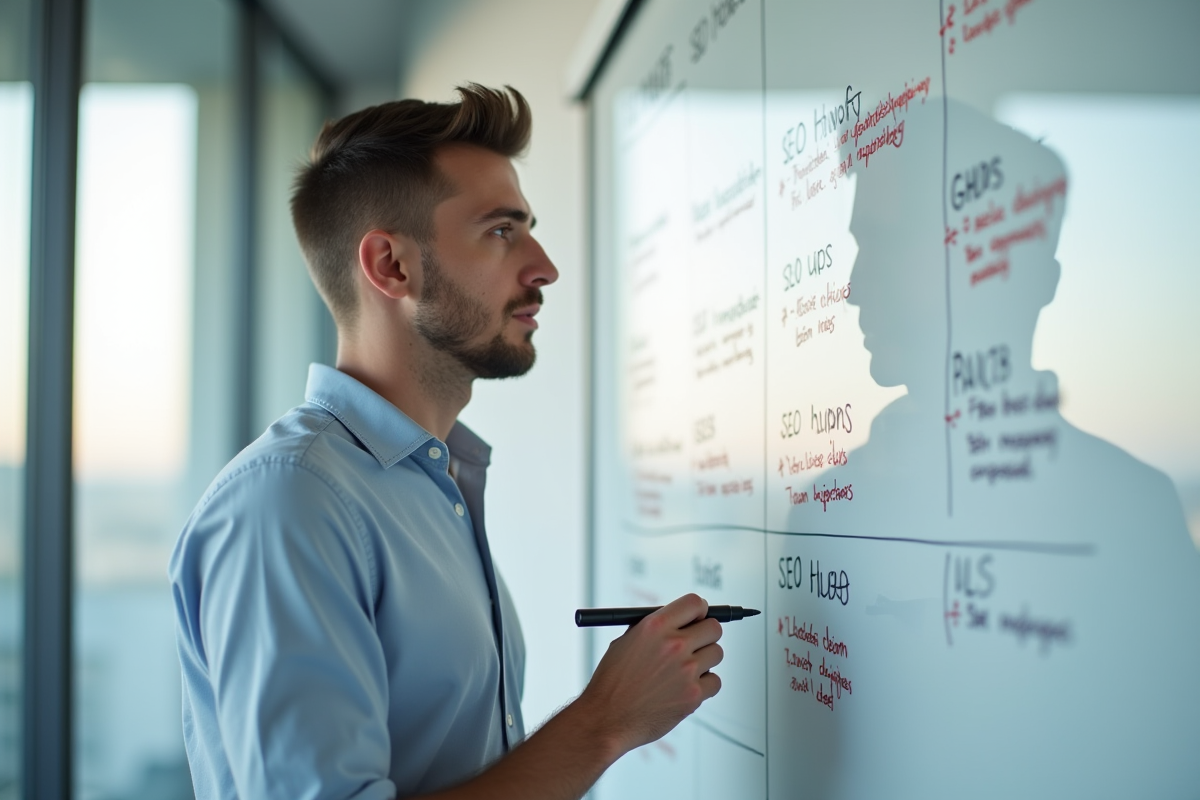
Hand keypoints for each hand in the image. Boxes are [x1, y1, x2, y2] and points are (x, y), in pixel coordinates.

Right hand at [578, 593, 722, 753]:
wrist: (606, 719)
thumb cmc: (613, 682)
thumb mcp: (625, 642)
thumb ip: (654, 629)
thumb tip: (681, 621)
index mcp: (654, 626)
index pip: (695, 604)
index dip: (700, 610)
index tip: (699, 617)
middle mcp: (673, 645)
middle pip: (713, 628)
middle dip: (706, 634)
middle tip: (697, 642)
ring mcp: (686, 671)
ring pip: (716, 654)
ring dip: (704, 660)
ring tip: (683, 671)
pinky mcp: (693, 695)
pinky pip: (714, 681)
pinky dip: (704, 685)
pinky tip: (684, 688)